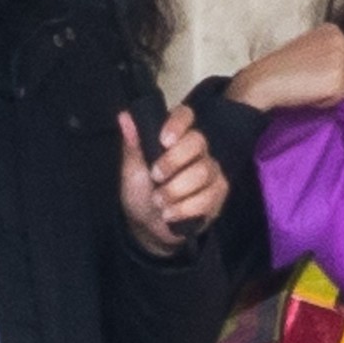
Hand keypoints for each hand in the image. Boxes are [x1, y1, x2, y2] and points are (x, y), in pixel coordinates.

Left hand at [119, 104, 227, 254]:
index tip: (163, 140)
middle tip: (156, 177)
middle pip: (197, 142)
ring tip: (159, 202)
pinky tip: (171, 214)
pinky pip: (207, 197)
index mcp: (175, 139)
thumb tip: (125, 116)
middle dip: (173, 162)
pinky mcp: (218, 194)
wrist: (149, 226)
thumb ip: (133, 144)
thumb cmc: (140, 193)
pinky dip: (184, 208)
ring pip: (202, 172)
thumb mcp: (131, 170)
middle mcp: (197, 151)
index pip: (185, 115)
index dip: (177, 123)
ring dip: (174, 190)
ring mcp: (211, 171)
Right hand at [225, 25, 343, 112]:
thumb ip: (331, 52)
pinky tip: (309, 92)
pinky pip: (342, 97)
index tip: (314, 70)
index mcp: (332, 30)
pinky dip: (327, 100)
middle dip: (339, 80)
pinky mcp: (337, 79)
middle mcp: (339, 40)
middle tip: (312, 80)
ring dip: (334, 91)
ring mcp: (339, 59)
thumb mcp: (311, 49)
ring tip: (310, 85)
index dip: (335, 70)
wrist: (264, 79)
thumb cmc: (283, 68)